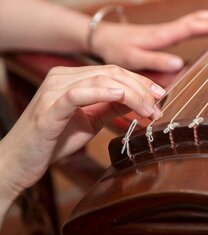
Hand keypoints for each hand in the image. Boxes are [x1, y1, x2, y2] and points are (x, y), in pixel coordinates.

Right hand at [0, 65, 162, 198]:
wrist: (20, 162)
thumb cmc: (54, 140)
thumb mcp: (91, 120)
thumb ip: (112, 107)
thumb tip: (140, 99)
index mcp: (72, 77)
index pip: (114, 71)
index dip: (140, 81)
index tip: (160, 95)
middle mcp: (62, 77)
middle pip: (111, 72)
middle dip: (140, 88)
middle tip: (159, 105)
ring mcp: (54, 90)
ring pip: (100, 80)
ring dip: (130, 93)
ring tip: (148, 109)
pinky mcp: (49, 108)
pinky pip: (77, 93)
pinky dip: (101, 92)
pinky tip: (121, 95)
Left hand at [91, 6, 207, 71]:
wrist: (103, 38)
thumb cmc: (116, 50)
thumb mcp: (132, 59)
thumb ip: (155, 61)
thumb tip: (179, 64)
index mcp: (163, 35)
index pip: (192, 27)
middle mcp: (168, 29)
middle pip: (199, 18)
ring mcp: (168, 30)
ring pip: (196, 19)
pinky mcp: (166, 33)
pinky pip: (190, 24)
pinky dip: (205, 22)